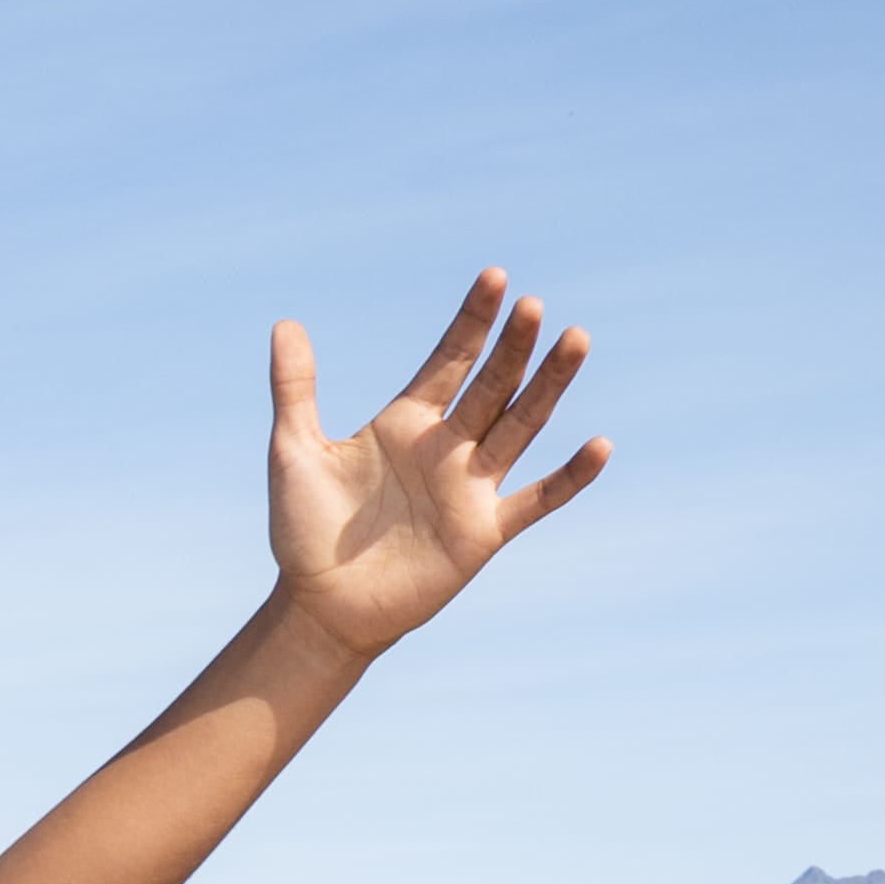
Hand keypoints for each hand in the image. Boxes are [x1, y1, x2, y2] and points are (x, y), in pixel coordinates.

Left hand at [267, 274, 606, 658]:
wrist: (319, 606)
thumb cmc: (303, 531)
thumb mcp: (293, 450)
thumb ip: (295, 388)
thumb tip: (285, 323)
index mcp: (405, 423)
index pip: (448, 360)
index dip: (471, 321)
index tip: (494, 276)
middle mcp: (446, 448)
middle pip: (492, 385)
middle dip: (513, 346)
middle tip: (534, 306)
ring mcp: (470, 487)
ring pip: (522, 426)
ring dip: (548, 387)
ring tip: (575, 341)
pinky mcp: (484, 531)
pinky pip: (537, 500)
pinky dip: (569, 477)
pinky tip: (599, 445)